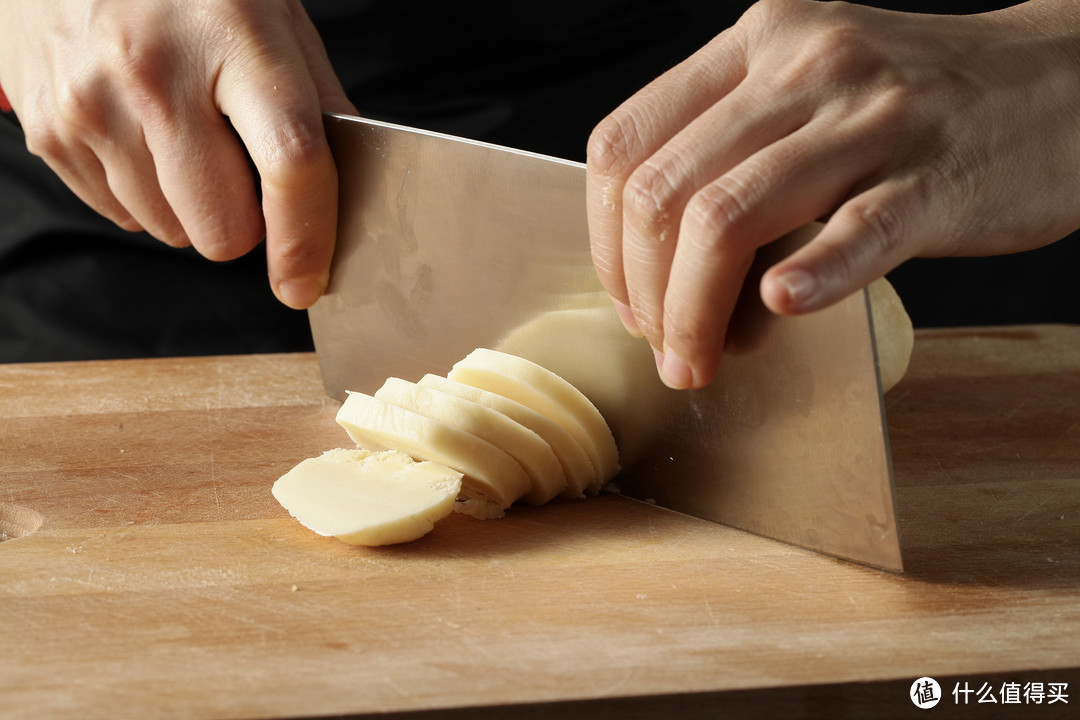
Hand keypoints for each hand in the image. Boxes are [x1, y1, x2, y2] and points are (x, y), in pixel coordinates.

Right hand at [0, 0, 355, 308]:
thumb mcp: (271, 13)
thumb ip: (316, 98)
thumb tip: (351, 180)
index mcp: (233, 36)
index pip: (289, 162)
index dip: (306, 238)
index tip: (307, 281)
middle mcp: (154, 73)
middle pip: (221, 229)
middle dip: (243, 222)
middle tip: (239, 168)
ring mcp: (90, 103)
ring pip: (169, 231)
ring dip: (190, 206)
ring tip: (181, 134)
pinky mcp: (45, 127)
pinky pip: (120, 213)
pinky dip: (142, 192)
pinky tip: (139, 132)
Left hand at [586, 0, 1079, 388]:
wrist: (1067, 80)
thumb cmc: (919, 106)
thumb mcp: (811, 99)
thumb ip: (734, 174)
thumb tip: (673, 293)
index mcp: (756, 44)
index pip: (624, 143)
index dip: (606, 238)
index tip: (628, 297)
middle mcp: (802, 67)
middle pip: (663, 192)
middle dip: (644, 293)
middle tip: (664, 347)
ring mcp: (872, 119)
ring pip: (729, 219)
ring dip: (693, 312)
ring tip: (700, 360)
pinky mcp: (937, 178)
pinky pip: (855, 231)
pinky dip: (808, 276)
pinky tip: (780, 307)